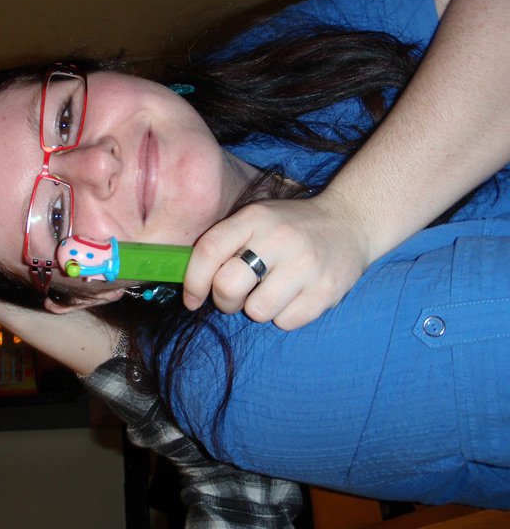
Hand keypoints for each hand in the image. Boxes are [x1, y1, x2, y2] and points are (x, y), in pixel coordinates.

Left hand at [182, 193, 369, 329]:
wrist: (350, 222)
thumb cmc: (289, 228)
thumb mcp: (256, 220)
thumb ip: (225, 244)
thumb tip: (191, 286)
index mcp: (254, 218)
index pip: (208, 250)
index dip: (193, 281)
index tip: (192, 299)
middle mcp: (279, 238)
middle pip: (228, 286)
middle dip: (224, 301)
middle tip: (237, 296)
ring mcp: (306, 264)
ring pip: (257, 311)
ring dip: (258, 309)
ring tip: (272, 291)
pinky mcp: (326, 290)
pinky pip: (286, 322)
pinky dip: (284, 315)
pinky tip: (295, 295)